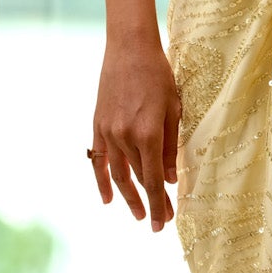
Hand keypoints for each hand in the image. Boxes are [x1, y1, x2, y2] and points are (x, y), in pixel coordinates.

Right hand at [89, 32, 180, 231]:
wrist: (129, 49)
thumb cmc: (159, 76)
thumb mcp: (174, 110)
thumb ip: (171, 147)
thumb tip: (171, 179)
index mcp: (148, 134)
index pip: (153, 180)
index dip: (159, 204)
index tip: (165, 222)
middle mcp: (125, 137)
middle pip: (136, 181)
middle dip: (147, 204)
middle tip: (157, 223)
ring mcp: (108, 132)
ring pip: (117, 174)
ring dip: (127, 196)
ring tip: (138, 214)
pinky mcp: (97, 125)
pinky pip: (98, 159)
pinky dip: (102, 180)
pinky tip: (107, 198)